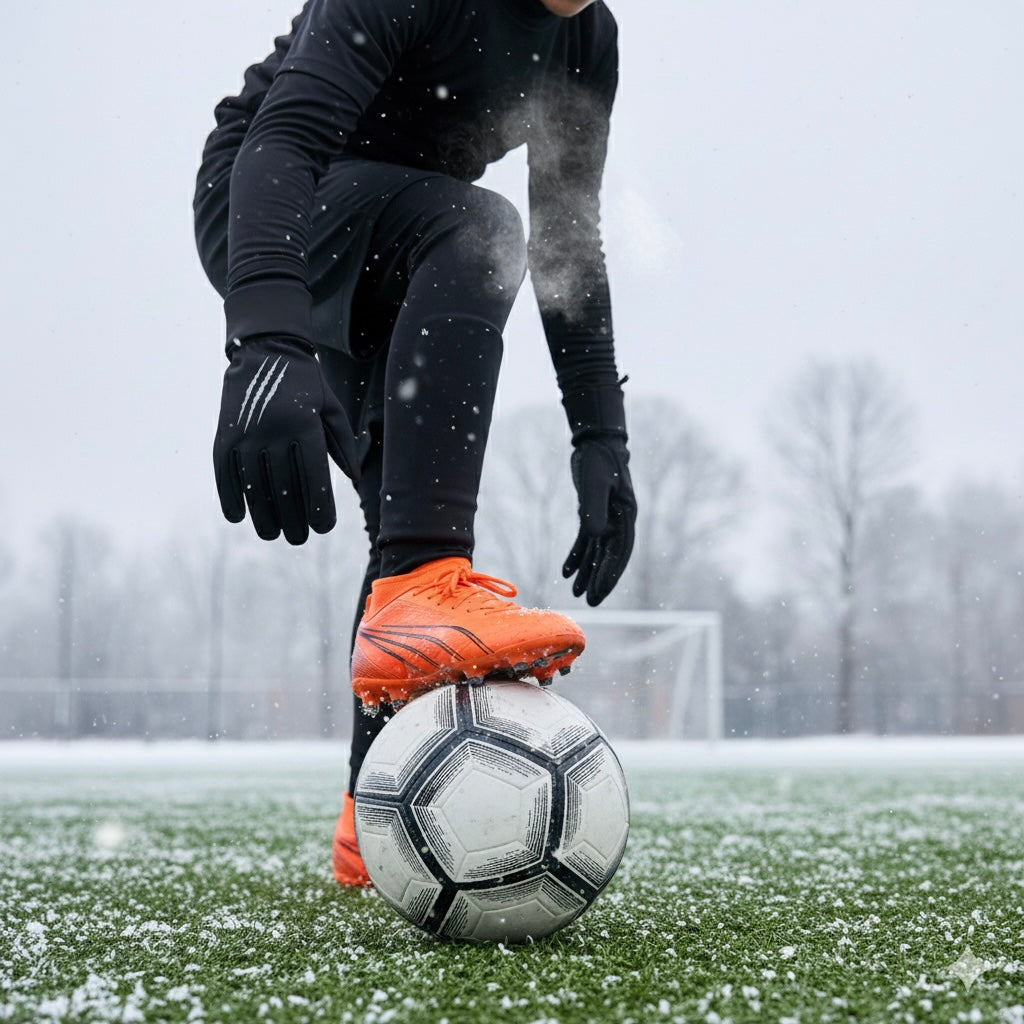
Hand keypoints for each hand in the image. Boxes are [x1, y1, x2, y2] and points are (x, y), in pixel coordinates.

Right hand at [213, 337, 358, 543]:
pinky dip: (229, 496)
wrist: (266, 349)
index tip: (323, 527)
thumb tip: (351, 479)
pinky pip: (223, 472)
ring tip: (272, 534)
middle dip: (292, 518)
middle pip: (282, 487)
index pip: (312, 476)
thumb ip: (342, 444)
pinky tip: (238, 516)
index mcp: (304, 424)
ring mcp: (245, 432)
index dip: (318, 506)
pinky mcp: (224, 433)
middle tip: (298, 538)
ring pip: (252, 485)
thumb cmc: (306, 384)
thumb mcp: (330, 408)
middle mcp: (273, 430)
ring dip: (262, 515)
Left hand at [563, 437, 635, 605]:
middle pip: (610, 557)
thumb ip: (595, 510)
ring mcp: (607, 519)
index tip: (601, 590)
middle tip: (592, 603)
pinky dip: (577, 556)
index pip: (620, 551)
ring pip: (597, 552)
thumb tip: (597, 536)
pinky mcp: (592, 514)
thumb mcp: (594, 485)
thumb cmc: (597, 461)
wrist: (595, 443)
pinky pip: (586, 541)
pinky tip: (566, 572)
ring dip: (588, 573)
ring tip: (577, 594)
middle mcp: (619, 521)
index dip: (611, 572)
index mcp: (626, 516)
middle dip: (601, 580)